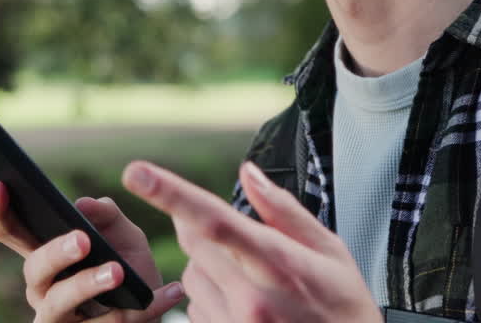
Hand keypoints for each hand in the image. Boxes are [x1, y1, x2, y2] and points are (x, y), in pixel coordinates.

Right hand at [0, 182, 184, 321]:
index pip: (10, 232)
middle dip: (55, 253)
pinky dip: (143, 310)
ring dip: (88, 284)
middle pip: (34, 269)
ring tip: (118, 271)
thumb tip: (83, 205)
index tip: (2, 186)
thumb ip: (107, 215)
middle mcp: (44, 287)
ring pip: (60, 304)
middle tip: (83, 240)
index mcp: (45, 255)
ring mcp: (59, 318)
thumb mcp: (124, 234)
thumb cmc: (126, 264)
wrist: (151, 307)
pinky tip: (170, 291)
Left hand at [122, 159, 380, 322]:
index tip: (137, 172)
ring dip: (210, 266)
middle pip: (192, 241)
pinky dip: (212, 297)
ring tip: (255, 282)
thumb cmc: (344, 307)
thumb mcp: (330, 250)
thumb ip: (283, 209)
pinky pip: (195, 307)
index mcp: (278, 263)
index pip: (215, 220)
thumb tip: (247, 172)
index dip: (171, 194)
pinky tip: (248, 307)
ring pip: (192, 274)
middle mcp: (250, 298)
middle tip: (239, 236)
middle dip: (203, 226)